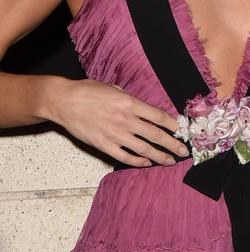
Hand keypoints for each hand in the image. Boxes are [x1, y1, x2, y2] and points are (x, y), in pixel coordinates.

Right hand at [48, 79, 188, 166]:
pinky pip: (125, 156)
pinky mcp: (103, 145)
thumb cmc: (88, 91)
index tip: (183, 131)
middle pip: (156, 135)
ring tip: (170, 161)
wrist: (63, 101)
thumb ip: (131, 99)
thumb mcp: (114, 89)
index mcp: (129, 103)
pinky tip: (146, 162)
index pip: (159, 116)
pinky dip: (137, 161)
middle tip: (184, 152)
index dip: (174, 125)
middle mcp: (125, 119)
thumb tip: (145, 110)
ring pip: (144, 149)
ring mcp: (114, 134)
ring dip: (159, 156)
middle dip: (173, 144)